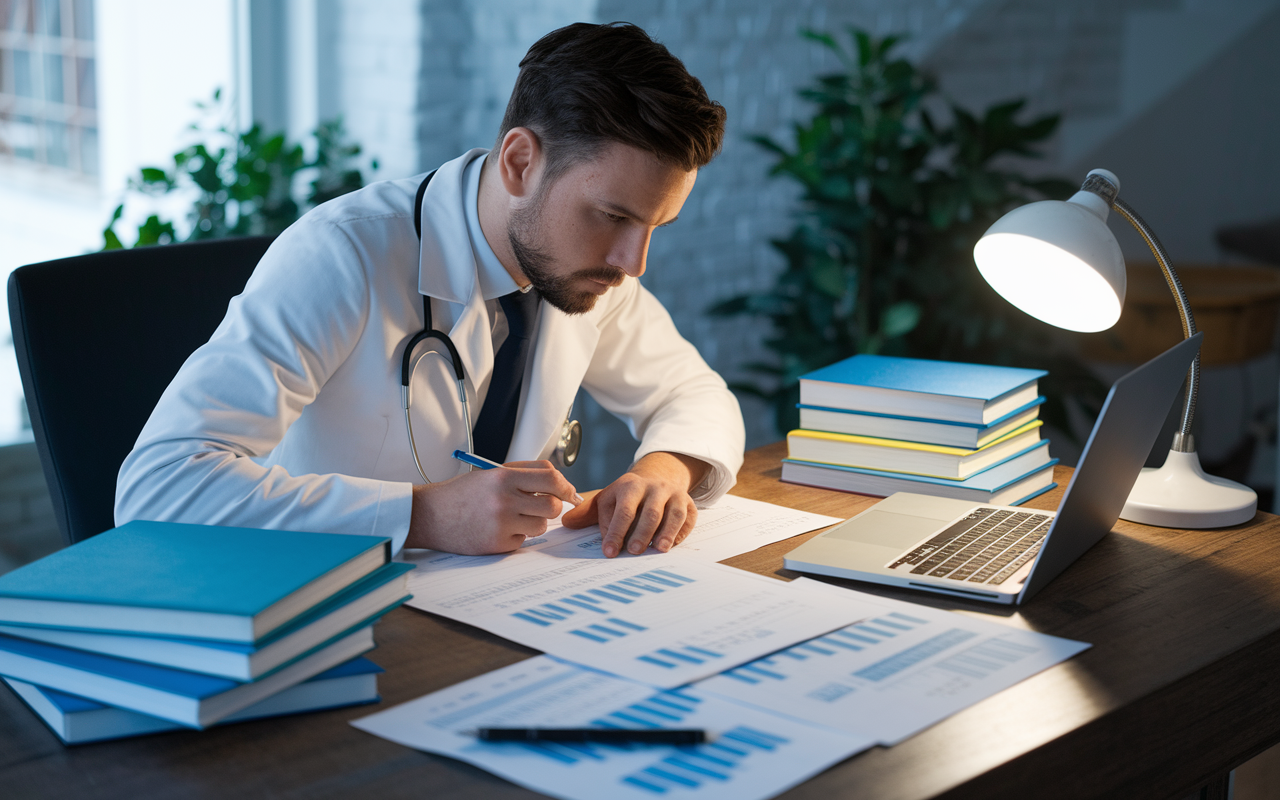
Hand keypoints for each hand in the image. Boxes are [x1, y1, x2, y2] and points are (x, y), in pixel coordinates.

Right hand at [406, 460, 581, 553]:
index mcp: (503, 477)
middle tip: (539, 506)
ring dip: (535, 523)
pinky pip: (523, 541)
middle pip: (552, 505)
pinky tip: (498, 529)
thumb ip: (526, 473)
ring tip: (515, 517)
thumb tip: (561, 484)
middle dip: (551, 506)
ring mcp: (501, 524)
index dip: (566, 486)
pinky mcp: (497, 544)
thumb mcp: (491, 473)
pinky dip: (516, 536)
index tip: (569, 493)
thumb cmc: (463, 493)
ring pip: (541, 526)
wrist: (430, 515)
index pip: (551, 477)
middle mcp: (504, 500)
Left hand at [562, 452, 709, 557]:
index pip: (624, 510)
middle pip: (650, 512)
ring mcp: (674, 495)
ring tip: (658, 550)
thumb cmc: (628, 495)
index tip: (609, 551)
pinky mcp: (689, 503)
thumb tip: (566, 523)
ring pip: (674, 513)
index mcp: (630, 486)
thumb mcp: (607, 499)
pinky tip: (672, 544)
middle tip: (633, 551)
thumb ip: (587, 513)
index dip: (616, 531)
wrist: (659, 476)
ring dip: (667, 532)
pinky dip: (682, 531)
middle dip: (642, 533)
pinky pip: (689, 518)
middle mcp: (654, 488)